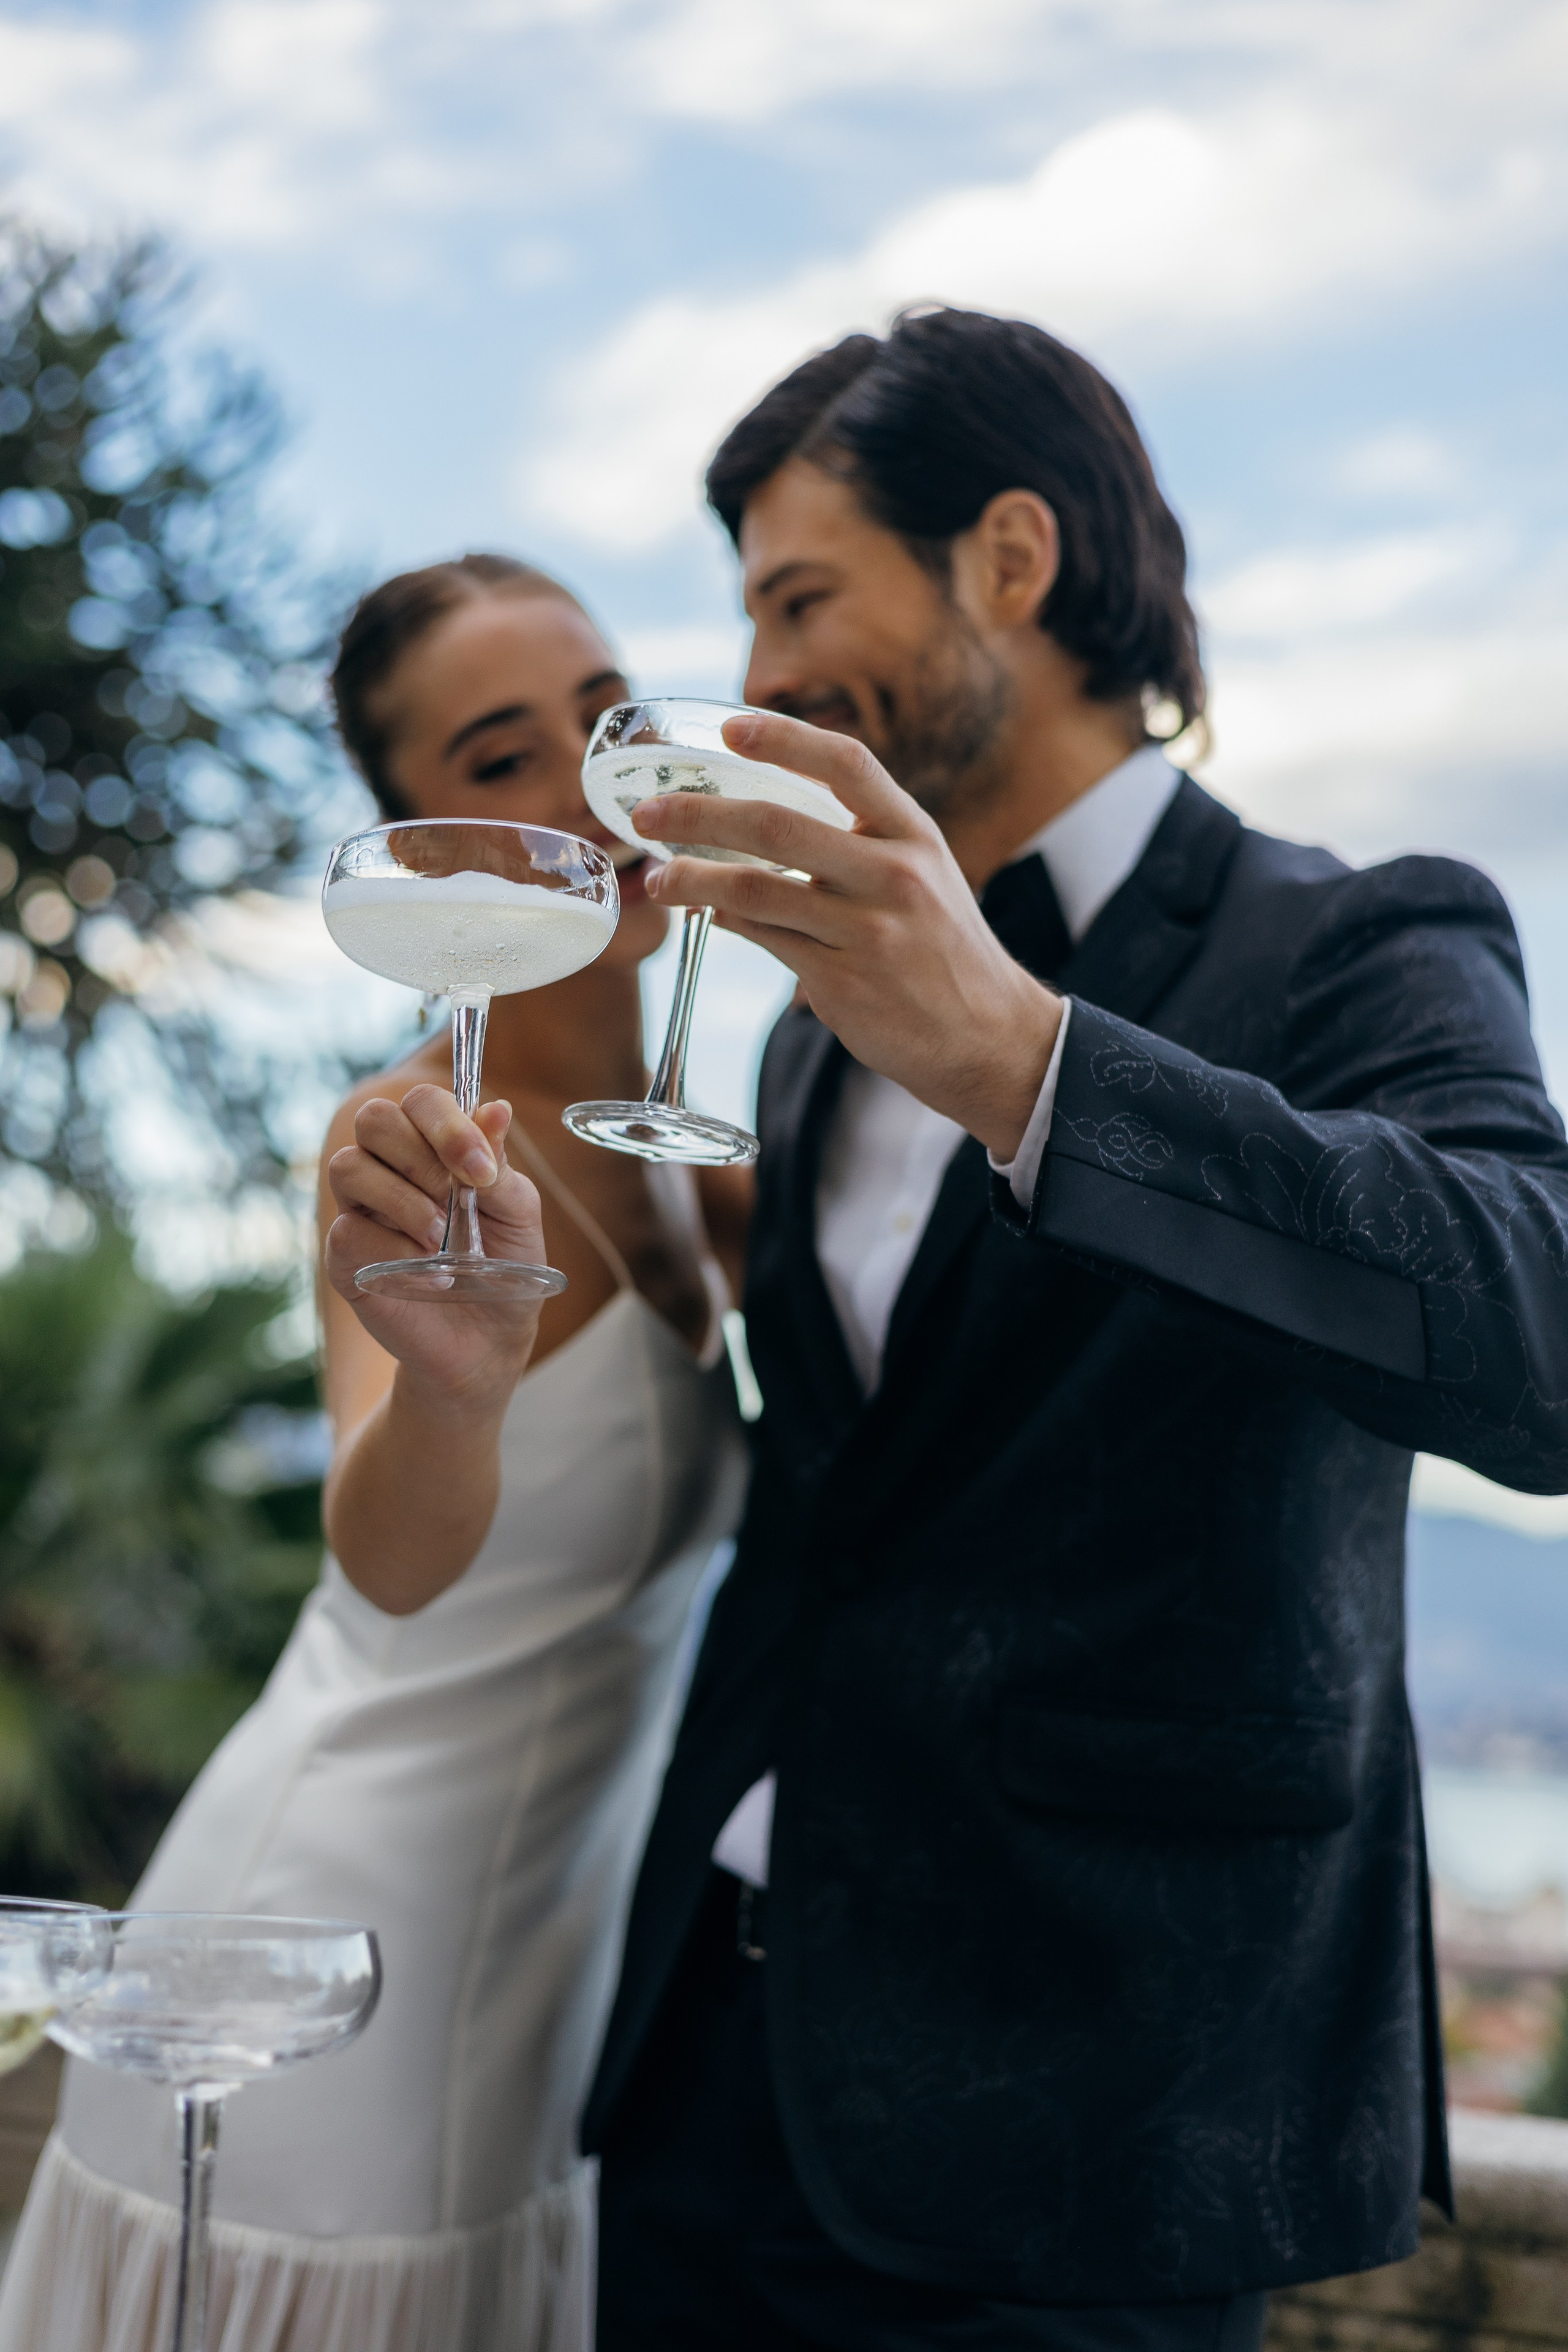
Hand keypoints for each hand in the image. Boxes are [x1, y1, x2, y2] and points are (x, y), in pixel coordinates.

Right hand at [325, 1086, 547, 1411]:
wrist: (490, 1341)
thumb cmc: (504, 1268)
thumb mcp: (517, 1213)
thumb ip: (500, 1164)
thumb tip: (497, 1108)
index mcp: (433, 1147)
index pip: (421, 1101)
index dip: (446, 1123)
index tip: (480, 1169)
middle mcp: (390, 1168)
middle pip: (374, 1119)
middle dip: (421, 1154)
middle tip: (458, 1197)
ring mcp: (362, 1210)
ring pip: (349, 1168)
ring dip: (404, 1200)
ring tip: (442, 1239)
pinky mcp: (346, 1257)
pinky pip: (349, 1231)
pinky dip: (395, 1250)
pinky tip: (432, 1275)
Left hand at [638, 711, 1062, 1157]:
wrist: (990, 1036)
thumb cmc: (942, 949)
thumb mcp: (920, 877)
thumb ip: (855, 845)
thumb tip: (763, 830)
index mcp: (913, 834)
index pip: (846, 764)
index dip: (784, 738)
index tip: (730, 726)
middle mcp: (894, 875)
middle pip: (778, 825)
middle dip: (700, 815)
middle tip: (648, 811)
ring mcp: (868, 932)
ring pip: (755, 891)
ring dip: (691, 879)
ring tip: (655, 878)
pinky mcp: (843, 984)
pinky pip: (764, 941)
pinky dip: (722, 925)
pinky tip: (699, 916)